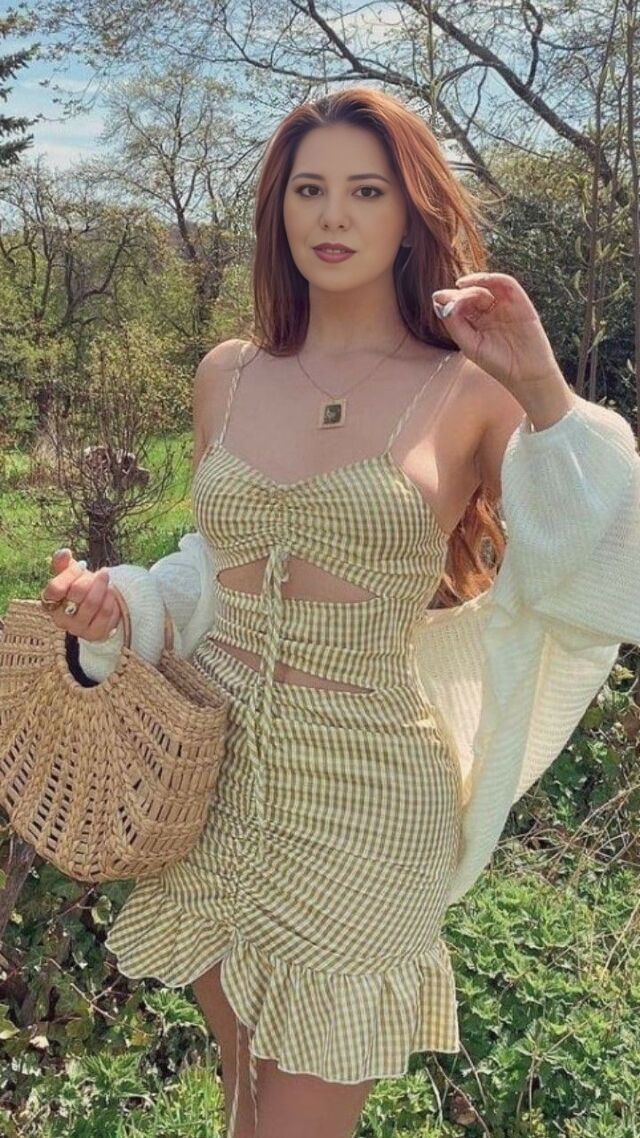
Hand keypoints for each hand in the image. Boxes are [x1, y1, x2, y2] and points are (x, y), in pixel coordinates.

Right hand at [43, 549, 121, 641]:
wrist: (96, 610)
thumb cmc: (80, 589)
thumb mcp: (71, 576)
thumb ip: (63, 564)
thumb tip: (64, 553)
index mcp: (50, 602)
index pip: (55, 588)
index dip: (70, 574)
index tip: (82, 565)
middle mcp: (61, 619)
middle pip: (77, 593)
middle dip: (91, 579)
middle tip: (102, 573)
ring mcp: (78, 629)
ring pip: (92, 603)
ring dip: (103, 587)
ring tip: (108, 581)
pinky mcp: (95, 634)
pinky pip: (106, 613)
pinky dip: (112, 600)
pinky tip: (112, 595)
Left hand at [432, 271, 564, 395]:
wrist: (526, 373)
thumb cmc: (497, 363)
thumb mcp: (470, 346)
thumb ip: (454, 325)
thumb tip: (440, 304)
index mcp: (476, 322)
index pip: (461, 305)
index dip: (449, 298)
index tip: (438, 297)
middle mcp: (490, 311)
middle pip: (472, 293)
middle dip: (460, 292)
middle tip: (449, 295)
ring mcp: (505, 305)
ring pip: (488, 285)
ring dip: (474, 281)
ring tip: (462, 285)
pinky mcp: (520, 302)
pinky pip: (507, 284)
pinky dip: (493, 279)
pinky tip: (481, 281)